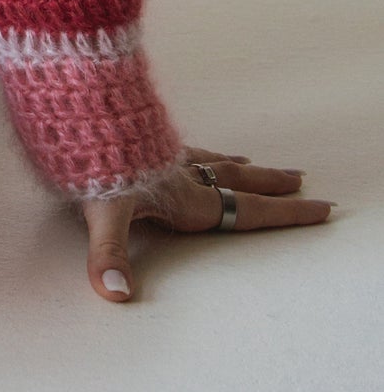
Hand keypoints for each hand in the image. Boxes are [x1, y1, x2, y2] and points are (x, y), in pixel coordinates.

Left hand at [82, 143, 334, 302]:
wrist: (73, 98)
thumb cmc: (89, 158)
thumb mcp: (101, 211)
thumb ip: (110, 254)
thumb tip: (117, 293)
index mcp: (186, 197)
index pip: (246, 210)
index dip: (285, 213)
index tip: (319, 206)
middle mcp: (181, 173)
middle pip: (238, 180)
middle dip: (271, 184)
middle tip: (301, 180)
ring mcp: (162, 149)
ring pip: (210, 158)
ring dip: (236, 163)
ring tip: (251, 160)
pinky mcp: (142, 132)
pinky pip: (181, 142)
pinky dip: (197, 147)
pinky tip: (191, 145)